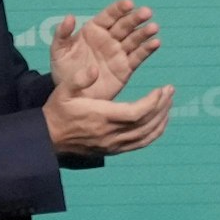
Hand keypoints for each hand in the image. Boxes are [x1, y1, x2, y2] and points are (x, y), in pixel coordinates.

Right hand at [43, 80, 173, 157]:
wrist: (48, 138)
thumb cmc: (58, 111)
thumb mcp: (63, 91)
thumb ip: (79, 79)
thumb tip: (95, 69)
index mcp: (101, 117)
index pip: (136, 113)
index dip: (153, 102)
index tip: (162, 89)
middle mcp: (111, 134)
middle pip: (146, 124)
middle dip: (162, 107)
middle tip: (170, 91)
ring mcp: (114, 145)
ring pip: (147, 136)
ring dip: (162, 119)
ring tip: (168, 103)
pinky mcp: (114, 150)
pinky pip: (141, 144)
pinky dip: (154, 133)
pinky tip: (160, 120)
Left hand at [50, 0, 159, 100]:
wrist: (73, 95)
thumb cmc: (64, 71)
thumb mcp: (58, 52)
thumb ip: (62, 34)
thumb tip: (70, 17)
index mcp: (93, 30)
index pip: (108, 16)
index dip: (118, 9)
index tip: (128, 3)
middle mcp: (109, 39)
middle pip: (125, 26)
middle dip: (135, 18)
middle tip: (146, 12)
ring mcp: (119, 53)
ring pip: (134, 39)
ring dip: (144, 33)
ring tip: (153, 28)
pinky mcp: (126, 68)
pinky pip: (138, 57)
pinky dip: (147, 50)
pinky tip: (156, 43)